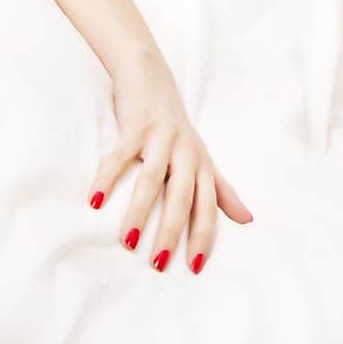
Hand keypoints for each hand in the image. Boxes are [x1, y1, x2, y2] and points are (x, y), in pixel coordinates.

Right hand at [86, 53, 252, 273]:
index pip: (207, 206)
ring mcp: (161, 139)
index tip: (195, 267)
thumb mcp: (202, 158)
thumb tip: (248, 219)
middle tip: (158, 264)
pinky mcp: (135, 127)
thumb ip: (222, 190)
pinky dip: (107, 179)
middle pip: (182, 198)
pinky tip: (94, 202)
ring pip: (152, 181)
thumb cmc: (176, 128)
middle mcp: (186, 153)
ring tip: (127, 242)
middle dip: (172, 232)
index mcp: (202, 165)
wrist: (150, 77)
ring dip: (139, 213)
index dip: (203, 236)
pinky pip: (119, 157)